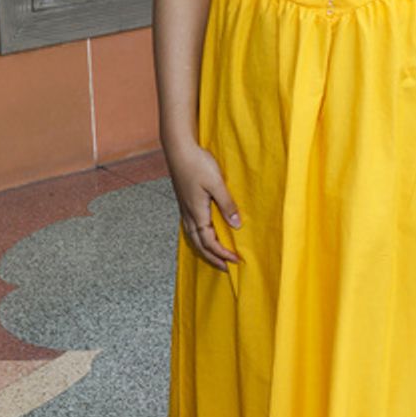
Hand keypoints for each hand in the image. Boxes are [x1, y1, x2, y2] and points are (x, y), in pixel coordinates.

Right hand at [167, 140, 241, 271]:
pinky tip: (204, 235)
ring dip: (205, 249)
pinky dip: (199, 238)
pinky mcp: (185, 202)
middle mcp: (189, 214)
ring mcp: (185, 209)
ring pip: (193, 237)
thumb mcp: (216, 183)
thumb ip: (226, 204)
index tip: (236, 260)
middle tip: (226, 267)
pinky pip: (191, 228)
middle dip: (213, 258)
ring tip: (215, 256)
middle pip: (199, 245)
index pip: (209, 242)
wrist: (179, 149)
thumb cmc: (197, 163)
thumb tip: (236, 225)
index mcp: (197, 213)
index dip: (222, 253)